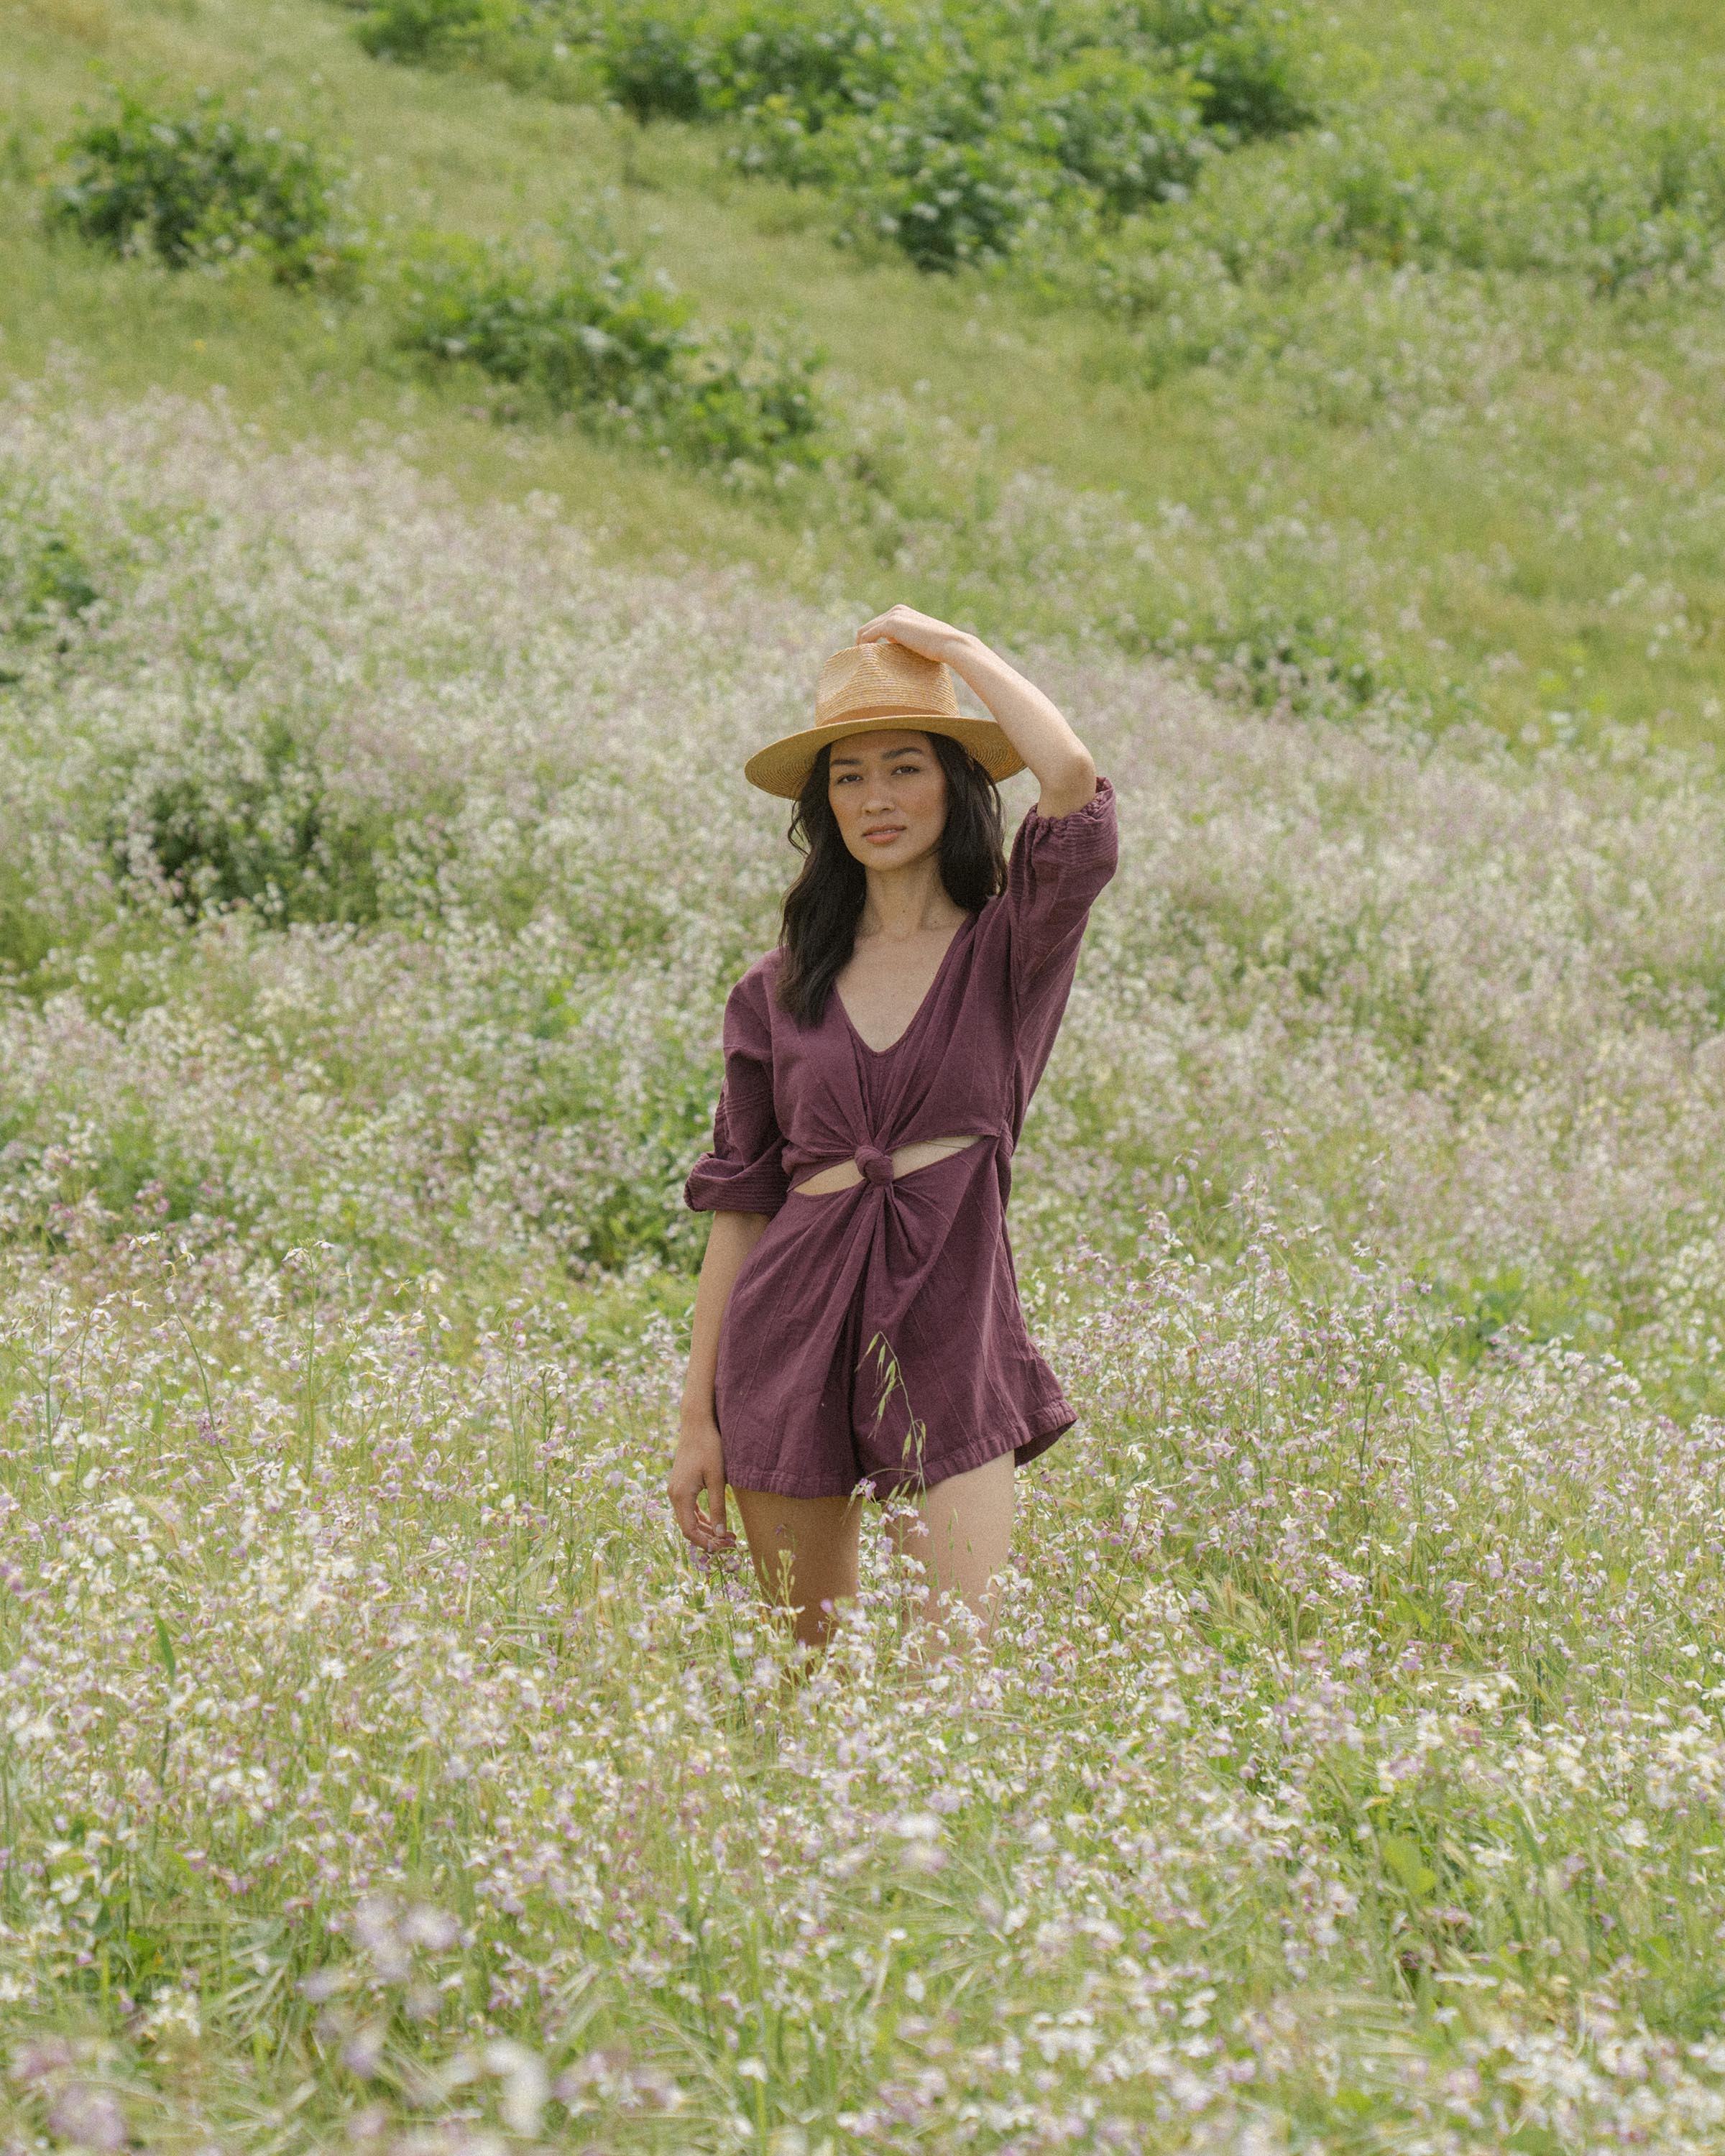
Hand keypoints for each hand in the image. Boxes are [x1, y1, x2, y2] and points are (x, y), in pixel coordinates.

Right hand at [669, 1420, 735, 1553]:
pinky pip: (688, 1508)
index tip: (723, 1548)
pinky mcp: (680, 1485)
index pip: (689, 1530)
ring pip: (688, 1519)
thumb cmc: (709, 1448)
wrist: (697, 1424)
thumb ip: (718, 1507)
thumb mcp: (718, 1478)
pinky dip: (701, 1518)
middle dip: (708, 1538)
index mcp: (681, 1495)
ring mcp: (675, 1489)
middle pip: (688, 1527)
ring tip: (728, 1535)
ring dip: (706, 1529)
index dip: (705, 1543)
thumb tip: (720, 1534)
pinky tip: (716, 1522)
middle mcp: (674, 1494)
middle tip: (731, 1543)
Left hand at [856, 604, 973, 666]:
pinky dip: (862, 649)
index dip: (869, 642)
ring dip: (859, 648)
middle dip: (861, 645)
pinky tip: (863, 661)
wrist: (951, 644)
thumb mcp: (919, 643)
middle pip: (867, 627)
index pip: (877, 626)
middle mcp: (896, 610)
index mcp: (902, 612)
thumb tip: (893, 652)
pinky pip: (867, 636)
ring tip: (859, 665)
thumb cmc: (940, 649)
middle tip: (858, 664)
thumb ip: (905, 642)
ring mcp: (893, 615)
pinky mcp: (891, 624)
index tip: (866, 659)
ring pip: (864, 631)